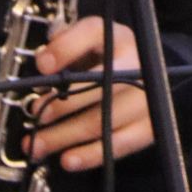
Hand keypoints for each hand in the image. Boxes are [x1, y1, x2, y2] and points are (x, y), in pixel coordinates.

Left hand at [30, 18, 154, 170]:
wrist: (155, 77)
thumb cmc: (116, 60)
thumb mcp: (95, 42)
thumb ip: (68, 42)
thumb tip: (44, 58)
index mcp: (120, 38)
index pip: (95, 32)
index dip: (66, 48)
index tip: (42, 65)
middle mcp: (138, 65)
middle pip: (99, 84)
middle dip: (61, 104)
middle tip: (36, 113)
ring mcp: (147, 98)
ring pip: (102, 120)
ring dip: (64, 135)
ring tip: (37, 144)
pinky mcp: (150, 126)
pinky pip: (118, 145)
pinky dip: (90, 155)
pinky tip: (67, 159)